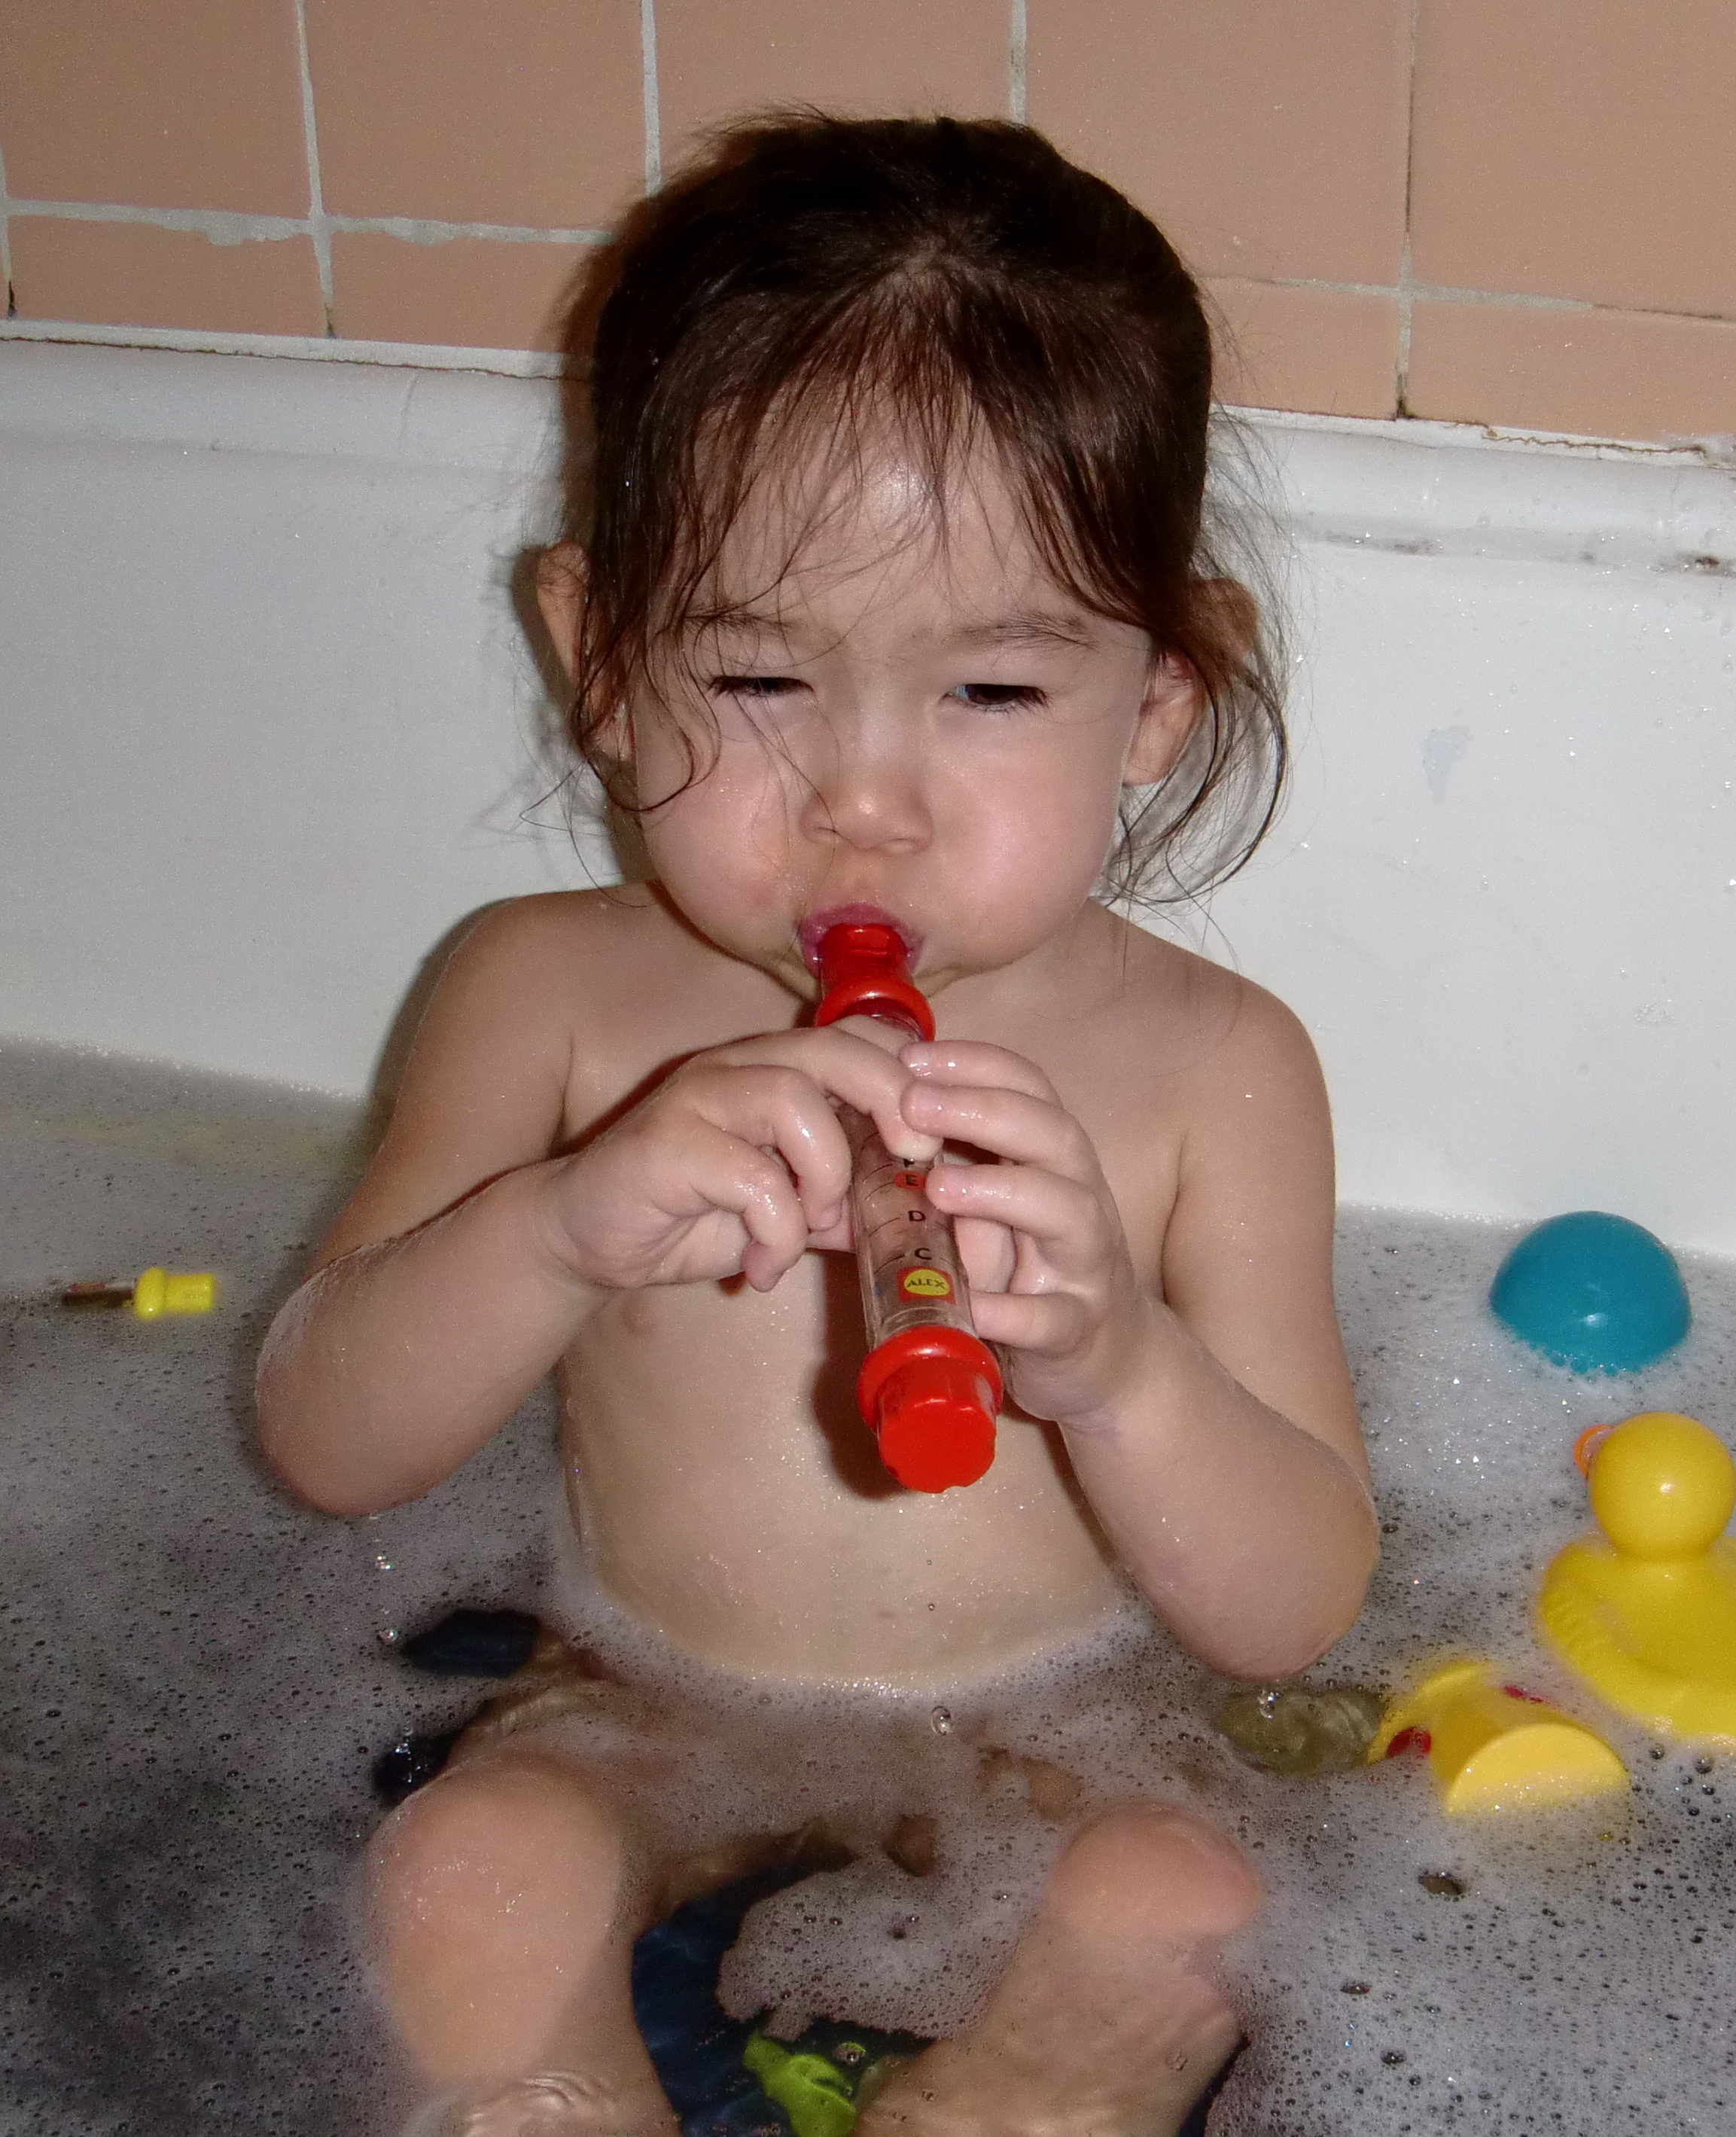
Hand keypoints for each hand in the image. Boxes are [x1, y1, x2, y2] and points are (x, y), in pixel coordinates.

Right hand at [535, 1027, 939, 1294]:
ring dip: (827, 1173)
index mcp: (773, 1067)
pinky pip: (752, 1177)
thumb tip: (919, 1216)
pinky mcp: (666, 1144)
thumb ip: (845, 1202)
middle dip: (889, 1103)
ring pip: (793, 1098)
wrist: (584, 1235)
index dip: (908, 1075)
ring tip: (814, 1227)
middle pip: (835, 1048)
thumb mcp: (786, 1209)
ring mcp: (698, 1098)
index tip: (931, 1140)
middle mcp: (737, 1067)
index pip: (859, 1034)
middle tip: (910, 1164)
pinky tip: (762, 1268)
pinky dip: (776, 1231)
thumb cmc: (689, 1213)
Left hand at [900, 1042, 1154, 1425]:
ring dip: (1002, 1192)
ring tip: (938, 1186)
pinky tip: (974, 1306)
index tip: (912, 1055)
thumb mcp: (1001, 1209)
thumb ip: (954, 1165)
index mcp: (1055, 1162)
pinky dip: (1015, 1311)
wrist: (1110, 1363)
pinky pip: (1052, 1318)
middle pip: (1053, 1135)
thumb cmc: (1038, 1271)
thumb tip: (867, 1121)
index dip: (976, 1064)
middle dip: (984, 1110)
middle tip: (914, 1101)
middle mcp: (1080, 1200)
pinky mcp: (1079, 1330)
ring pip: (1066, 1213)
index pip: (1030, 1089)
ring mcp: (1086, 1265)